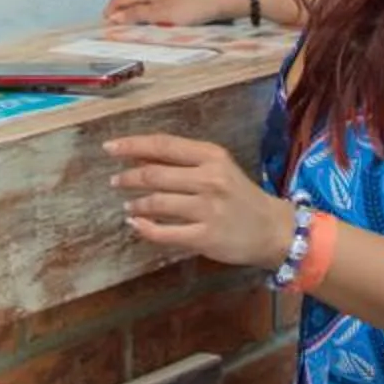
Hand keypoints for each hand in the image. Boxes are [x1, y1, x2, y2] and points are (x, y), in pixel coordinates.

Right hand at [104, 0, 239, 26]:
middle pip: (131, 0)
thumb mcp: (162, 14)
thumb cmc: (192, 7)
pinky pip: (155, 8)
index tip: (104, 26)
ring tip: (131, 30)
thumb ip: (138, 16)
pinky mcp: (178, 0)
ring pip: (143, 4)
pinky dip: (147, 16)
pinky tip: (153, 25)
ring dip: (134, 16)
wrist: (221, 2)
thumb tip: (114, 18)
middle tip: (115, 30)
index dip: (110, 11)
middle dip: (120, 13)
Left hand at [104, 134, 292, 269]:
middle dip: (128, 177)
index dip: (132, 145)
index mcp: (212, 156)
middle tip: (114, 181)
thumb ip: (185, 163)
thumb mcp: (219, 169)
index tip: (109, 147)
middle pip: (154, 174)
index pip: (164, 145)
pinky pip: (164, 233)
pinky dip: (145, 228)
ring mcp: (207, 210)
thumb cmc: (241, 196)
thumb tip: (139, 159)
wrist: (274, 230)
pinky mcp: (205, 237)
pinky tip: (137, 224)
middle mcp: (209, 179)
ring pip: (156, 203)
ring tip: (128, 206)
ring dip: (135, 204)